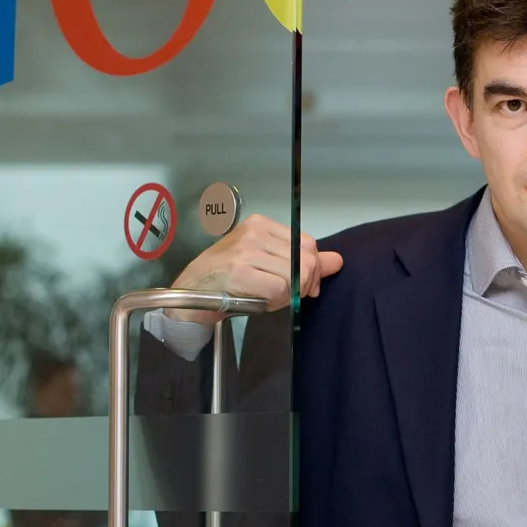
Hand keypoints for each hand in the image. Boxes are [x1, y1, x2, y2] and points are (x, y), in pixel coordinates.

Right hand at [166, 214, 343, 323]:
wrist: (189, 295)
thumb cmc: (229, 280)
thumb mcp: (268, 264)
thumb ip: (304, 262)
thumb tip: (338, 261)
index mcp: (260, 224)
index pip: (308, 244)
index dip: (312, 269)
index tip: (304, 286)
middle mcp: (253, 233)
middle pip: (305, 260)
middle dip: (304, 285)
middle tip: (288, 296)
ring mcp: (245, 251)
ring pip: (294, 276)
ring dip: (287, 295)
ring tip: (267, 297)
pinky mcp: (239, 272)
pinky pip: (279, 289)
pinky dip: (276, 301)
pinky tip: (260, 301)